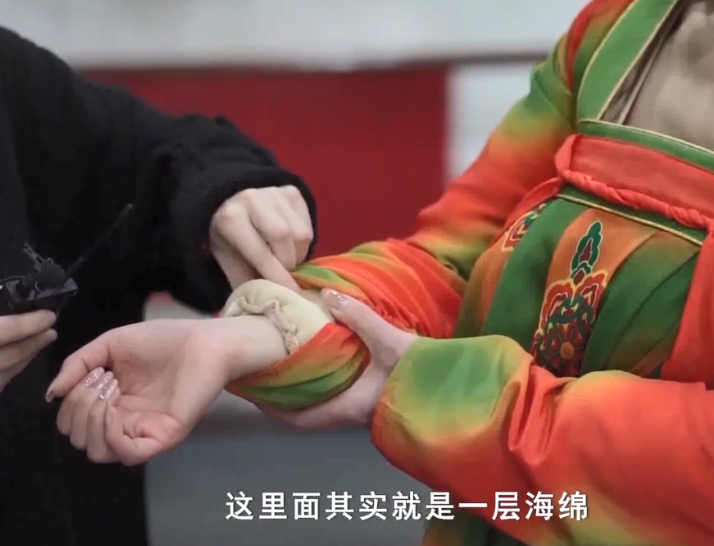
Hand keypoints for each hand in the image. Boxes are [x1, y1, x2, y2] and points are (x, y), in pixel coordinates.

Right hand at [0, 284, 56, 415]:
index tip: (49, 316)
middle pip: (14, 353)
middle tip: (50, 329)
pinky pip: (0, 386)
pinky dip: (11, 372)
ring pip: (11, 371)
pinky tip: (16, 361)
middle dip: (36, 339)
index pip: (7, 329)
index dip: (33, 322)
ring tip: (38, 342)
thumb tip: (3, 291)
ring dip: (28, 356)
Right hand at [47, 316, 286, 464]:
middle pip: (80, 440)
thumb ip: (77, 365)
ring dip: (91, 420)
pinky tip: (116, 411)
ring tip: (110, 389)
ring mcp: (143, 431)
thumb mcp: (110, 345)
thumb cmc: (164, 340)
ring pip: (97, 452)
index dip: (71, 403)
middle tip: (103, 379)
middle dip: (78, 408)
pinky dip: (112, 436)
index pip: (73, 424)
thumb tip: (51, 394)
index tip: (93, 373)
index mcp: (112, 403)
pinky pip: (128, 455)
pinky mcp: (163, 436)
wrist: (205, 341)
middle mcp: (125, 422)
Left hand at [210, 185, 312, 290]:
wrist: (229, 199)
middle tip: (285, 275)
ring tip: (285, 258)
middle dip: (289, 263)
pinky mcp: (292, 191)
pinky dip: (303, 241)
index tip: (293, 294)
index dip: (278, 276)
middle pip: (284, 238)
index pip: (260, 253)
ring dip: (298, 253)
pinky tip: (290, 243)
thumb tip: (266, 303)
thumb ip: (244, 280)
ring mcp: (275, 192)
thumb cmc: (228, 236)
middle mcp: (252, 199)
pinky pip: (308, 224)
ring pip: (301, 232)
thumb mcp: (226, 258)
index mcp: (231, 219)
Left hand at [259, 290, 416, 430]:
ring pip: (322, 406)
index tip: (252, 390)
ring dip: (305, 391)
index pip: (298, 419)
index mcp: (348, 408)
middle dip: (284, 397)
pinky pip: (338, 398)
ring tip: (289, 365)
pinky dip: (323, 385)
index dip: (271, 408)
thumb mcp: (390, 342)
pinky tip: (323, 365)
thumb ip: (359, 317)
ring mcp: (363, 412)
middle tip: (266, 372)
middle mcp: (351, 416)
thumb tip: (327, 293)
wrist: (461, 388)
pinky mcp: (374, 403)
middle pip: (305, 414)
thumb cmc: (424, 374)